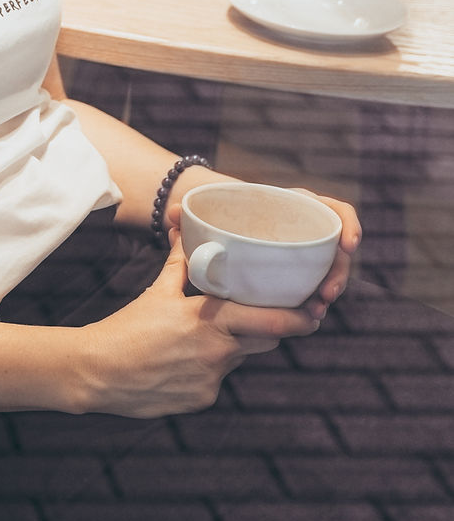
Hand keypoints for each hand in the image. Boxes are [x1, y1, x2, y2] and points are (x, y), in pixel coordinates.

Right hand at [77, 234, 322, 419]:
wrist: (98, 372)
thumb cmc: (127, 328)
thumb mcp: (157, 291)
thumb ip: (180, 263)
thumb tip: (185, 229)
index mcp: (209, 320)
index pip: (269, 320)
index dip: (297, 318)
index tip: (315, 312)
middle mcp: (217, 352)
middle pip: (264, 341)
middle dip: (268, 329)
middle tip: (269, 316)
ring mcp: (211, 379)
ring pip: (239, 358)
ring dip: (234, 345)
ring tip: (206, 335)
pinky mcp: (203, 399)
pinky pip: (218, 379)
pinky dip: (210, 367)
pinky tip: (183, 361)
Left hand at [164, 185, 361, 320]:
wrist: (216, 226)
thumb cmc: (217, 214)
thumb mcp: (208, 211)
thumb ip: (190, 214)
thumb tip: (172, 216)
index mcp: (293, 204)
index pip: (334, 208)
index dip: (348, 224)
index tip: (349, 245)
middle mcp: (305, 226)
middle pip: (336, 247)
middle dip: (338, 272)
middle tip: (325, 296)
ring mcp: (305, 251)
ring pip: (329, 271)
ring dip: (328, 290)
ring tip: (315, 311)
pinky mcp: (299, 273)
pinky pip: (315, 286)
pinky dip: (314, 300)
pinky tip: (307, 315)